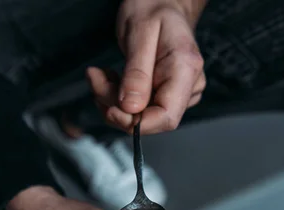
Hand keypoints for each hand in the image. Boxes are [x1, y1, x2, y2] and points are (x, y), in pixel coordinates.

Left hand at [87, 0, 205, 133]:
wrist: (161, 2)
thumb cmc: (152, 9)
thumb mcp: (138, 34)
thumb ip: (136, 73)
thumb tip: (131, 109)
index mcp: (185, 69)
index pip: (166, 117)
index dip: (137, 122)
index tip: (110, 108)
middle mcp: (187, 86)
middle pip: (149, 118)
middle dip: (116, 106)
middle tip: (96, 79)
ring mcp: (178, 92)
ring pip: (140, 116)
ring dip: (111, 101)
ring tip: (100, 75)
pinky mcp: (165, 95)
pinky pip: (138, 108)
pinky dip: (117, 98)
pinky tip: (111, 78)